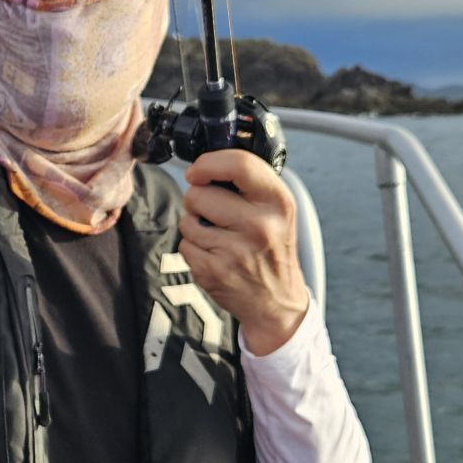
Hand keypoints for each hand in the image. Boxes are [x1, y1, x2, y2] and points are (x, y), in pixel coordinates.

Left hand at [179, 150, 309, 356]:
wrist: (277, 301)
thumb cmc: (272, 247)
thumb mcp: (278, 209)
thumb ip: (250, 183)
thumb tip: (208, 161)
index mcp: (278, 202)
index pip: (239, 165)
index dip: (208, 163)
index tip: (197, 170)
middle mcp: (260, 225)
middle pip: (200, 192)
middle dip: (197, 198)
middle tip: (213, 211)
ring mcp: (236, 251)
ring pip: (187, 219)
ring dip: (194, 224)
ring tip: (216, 235)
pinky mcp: (214, 271)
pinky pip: (184, 244)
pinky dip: (192, 248)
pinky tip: (213, 254)